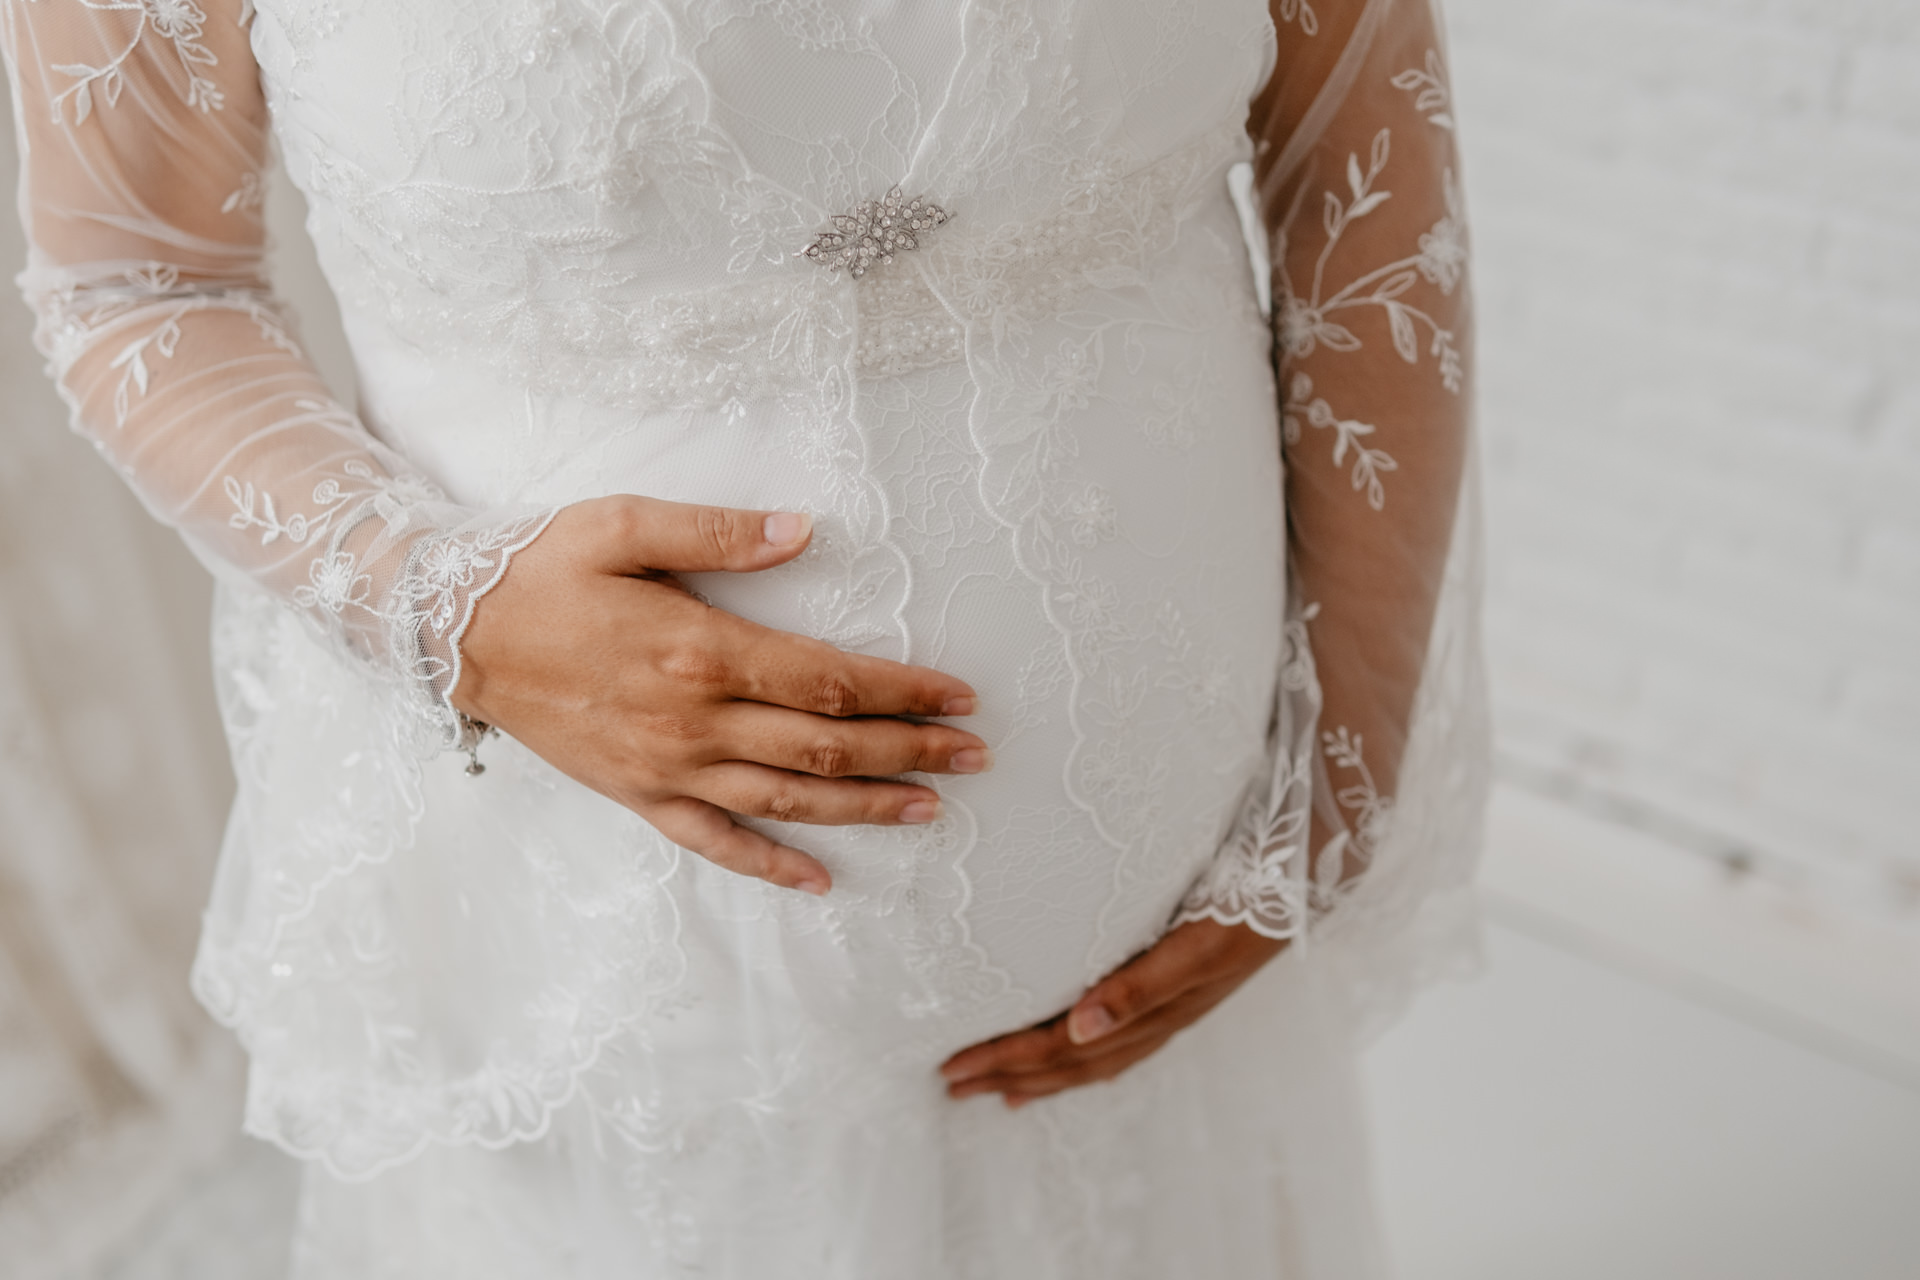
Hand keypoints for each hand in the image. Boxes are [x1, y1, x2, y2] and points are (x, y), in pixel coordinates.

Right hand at [453, 494, 991, 896]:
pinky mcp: (638, 796)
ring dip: (866, 808)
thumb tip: (804, 529)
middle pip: (826, 747)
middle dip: (910, 751)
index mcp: (700, 652)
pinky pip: (714, 842)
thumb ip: (717, 532)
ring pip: (788, 800)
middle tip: (975, 755)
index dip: (903, 689)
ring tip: (933, 808)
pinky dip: (770, 865)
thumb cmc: (540, 571)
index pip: (830, 680)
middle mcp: (692, 723)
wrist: (453, 635)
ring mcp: (666, 769)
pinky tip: (820, 881)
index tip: (959, 695)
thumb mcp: (622, 526)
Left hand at [939, 919, 1285, 1105]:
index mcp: (1162, 998)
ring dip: (1043, 1074)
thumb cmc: (1258, 887)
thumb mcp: (1204, 937)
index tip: (957, 1067)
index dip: (1014, 1059)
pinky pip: (1127, 1038)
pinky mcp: (1187, 987)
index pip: (1073, 1044)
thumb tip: (1082, 1031)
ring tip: (992, 1088)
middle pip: (1080, 1058)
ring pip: (1101, 1055)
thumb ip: (1145, 986)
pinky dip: (1086, 1056)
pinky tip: (1064, 1057)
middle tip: (950, 1082)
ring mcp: (1180, 1001)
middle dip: (1014, 1072)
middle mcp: (1168, 1007)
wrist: (1316, 860)